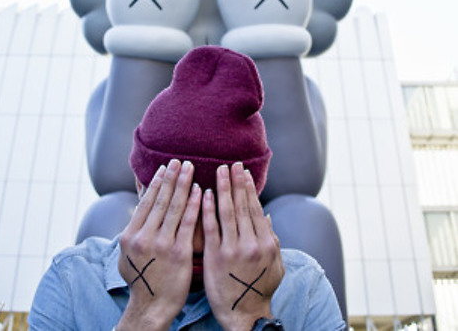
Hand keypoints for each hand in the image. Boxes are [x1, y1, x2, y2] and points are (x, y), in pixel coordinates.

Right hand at [116, 159, 200, 330]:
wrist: (152, 306)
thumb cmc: (142, 278)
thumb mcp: (127, 253)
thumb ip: (134, 229)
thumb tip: (141, 204)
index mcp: (129, 235)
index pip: (146, 201)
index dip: (157, 182)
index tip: (166, 167)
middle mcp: (144, 237)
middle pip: (160, 200)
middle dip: (172, 177)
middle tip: (180, 160)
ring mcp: (162, 245)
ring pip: (174, 207)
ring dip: (183, 184)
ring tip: (190, 168)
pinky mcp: (179, 252)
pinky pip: (188, 223)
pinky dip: (194, 204)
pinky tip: (200, 190)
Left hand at [202, 162, 284, 330]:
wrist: (244, 315)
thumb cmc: (260, 288)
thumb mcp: (275, 265)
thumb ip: (272, 239)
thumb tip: (267, 216)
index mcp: (266, 243)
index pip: (256, 208)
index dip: (249, 189)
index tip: (244, 172)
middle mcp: (251, 244)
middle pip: (242, 206)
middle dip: (236, 182)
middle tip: (231, 164)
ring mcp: (233, 250)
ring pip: (227, 212)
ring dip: (223, 189)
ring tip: (219, 171)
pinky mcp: (215, 257)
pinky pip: (211, 228)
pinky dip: (207, 209)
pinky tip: (203, 194)